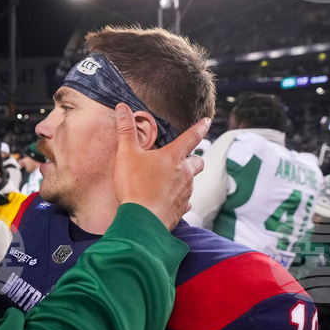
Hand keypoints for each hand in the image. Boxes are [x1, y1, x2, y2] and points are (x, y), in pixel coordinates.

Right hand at [112, 104, 208, 229]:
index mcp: (174, 157)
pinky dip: (178, 199)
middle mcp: (185, 173)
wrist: (141, 221)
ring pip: (191, 182)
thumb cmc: (134, 186)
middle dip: (193, 158)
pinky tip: (167, 200)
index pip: (192, 136)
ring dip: (183, 179)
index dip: (200, 127)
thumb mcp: (126, 155)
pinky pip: (185, 201)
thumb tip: (122, 108)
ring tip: (167, 182)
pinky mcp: (181, 209)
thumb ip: (126, 131)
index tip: (207, 121)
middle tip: (182, 160)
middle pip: (198, 161)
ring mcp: (185, 192)